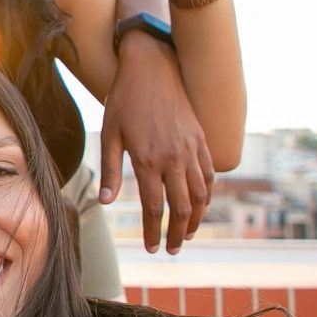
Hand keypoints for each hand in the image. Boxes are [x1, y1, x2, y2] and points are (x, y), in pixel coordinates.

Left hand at [100, 34, 214, 253]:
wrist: (151, 66)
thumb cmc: (124, 99)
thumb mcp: (110, 134)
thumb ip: (111, 170)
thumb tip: (106, 203)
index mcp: (149, 159)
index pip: (154, 207)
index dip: (153, 231)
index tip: (151, 248)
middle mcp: (175, 157)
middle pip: (182, 206)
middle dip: (177, 233)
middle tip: (172, 250)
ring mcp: (192, 148)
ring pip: (202, 193)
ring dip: (196, 218)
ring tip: (187, 234)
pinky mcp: (201, 138)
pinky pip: (210, 173)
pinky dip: (208, 194)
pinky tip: (201, 205)